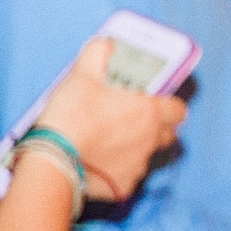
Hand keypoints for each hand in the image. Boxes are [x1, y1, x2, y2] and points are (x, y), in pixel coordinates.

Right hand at [36, 38, 186, 202]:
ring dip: (135, 147)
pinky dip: (116, 169)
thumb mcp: (81, 74)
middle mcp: (150, 140)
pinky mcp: (123, 186)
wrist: (52, 158)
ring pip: (147, 155)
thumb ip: (98, 53)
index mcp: (148, 112)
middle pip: (167, 134)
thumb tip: (107, 44)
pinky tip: (98, 161)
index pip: (178, 109)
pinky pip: (126, 176)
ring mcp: (138, 166)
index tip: (156, 102)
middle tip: (132, 120)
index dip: (170, 105)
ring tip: (110, 140)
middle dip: (156, 127)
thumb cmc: (71, 114)